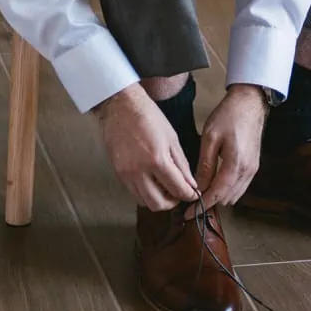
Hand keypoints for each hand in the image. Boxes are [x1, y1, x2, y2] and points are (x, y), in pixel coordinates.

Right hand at [93, 84, 198, 210]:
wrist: (120, 105)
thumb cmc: (148, 116)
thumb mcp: (172, 138)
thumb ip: (182, 164)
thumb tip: (190, 184)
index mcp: (157, 160)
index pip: (177, 190)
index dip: (189, 195)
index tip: (193, 194)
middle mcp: (139, 171)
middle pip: (158, 204)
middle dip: (172, 202)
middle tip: (178, 193)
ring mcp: (126, 173)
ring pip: (144, 202)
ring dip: (158, 199)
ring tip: (165, 187)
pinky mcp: (118, 173)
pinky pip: (133, 192)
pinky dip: (145, 192)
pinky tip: (151, 180)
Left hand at [196, 84, 265, 207]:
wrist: (250, 103)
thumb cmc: (228, 116)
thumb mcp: (210, 138)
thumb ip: (205, 165)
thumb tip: (197, 187)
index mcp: (236, 165)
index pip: (217, 194)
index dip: (201, 206)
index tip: (188, 214)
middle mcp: (247, 172)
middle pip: (227, 199)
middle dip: (209, 202)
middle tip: (190, 200)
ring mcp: (253, 170)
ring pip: (235, 195)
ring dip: (219, 197)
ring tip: (200, 192)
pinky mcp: (254, 166)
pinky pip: (240, 186)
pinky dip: (227, 189)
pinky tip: (214, 182)